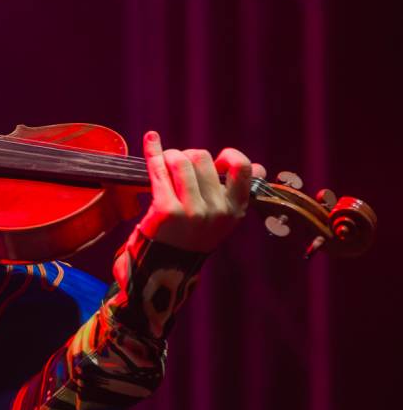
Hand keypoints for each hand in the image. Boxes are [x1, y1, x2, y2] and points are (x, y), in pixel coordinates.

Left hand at [137, 130, 266, 252]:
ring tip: (165, 164)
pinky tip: (151, 141)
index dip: (227, 156)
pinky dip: (153, 151)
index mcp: (235, 209)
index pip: (242, 167)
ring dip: (169, 156)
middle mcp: (216, 211)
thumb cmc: (191, 235)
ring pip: (180, 160)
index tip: (215, 161)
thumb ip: (238, 192)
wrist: (164, 268)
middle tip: (179, 166)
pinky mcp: (166, 210)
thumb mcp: (221, 218)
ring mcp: (191, 211)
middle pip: (202, 158)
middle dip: (188, 156)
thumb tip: (259, 168)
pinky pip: (159, 169)